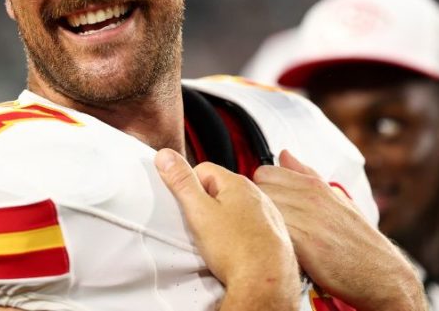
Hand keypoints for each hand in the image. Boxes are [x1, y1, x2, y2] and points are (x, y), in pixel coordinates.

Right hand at [154, 149, 299, 310]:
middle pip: (220, 189)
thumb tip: (166, 156)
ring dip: (223, 220)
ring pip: (235, 208)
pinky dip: (238, 234)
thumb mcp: (199, 211)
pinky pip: (248, 226)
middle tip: (199, 225)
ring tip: (215, 240)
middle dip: (206, 205)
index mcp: (237, 183)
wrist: (266, 281)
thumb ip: (181, 182)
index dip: (189, 186)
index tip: (186, 205)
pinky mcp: (272, 233)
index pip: (203, 170)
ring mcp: (267, 214)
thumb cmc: (237, 249)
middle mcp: (256, 194)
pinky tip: (232, 249)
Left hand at [254, 150, 427, 310]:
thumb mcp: (335, 199)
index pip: (264, 172)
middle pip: (259, 190)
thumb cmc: (356, 240)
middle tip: (269, 224)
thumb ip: (305, 175)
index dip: (262, 190)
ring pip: (263, 210)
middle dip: (259, 207)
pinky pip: (273, 231)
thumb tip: (284, 154)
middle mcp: (310, 198)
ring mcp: (308, 219)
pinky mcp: (306, 244)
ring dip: (263, 224)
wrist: (380, 273)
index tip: (269, 205)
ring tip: (275, 238)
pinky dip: (271, 240)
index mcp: (315, 185)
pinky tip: (281, 249)